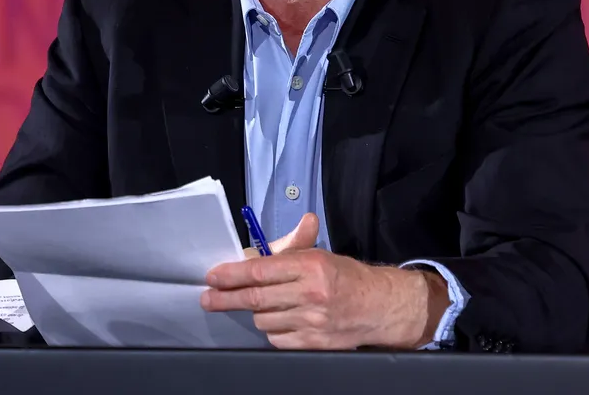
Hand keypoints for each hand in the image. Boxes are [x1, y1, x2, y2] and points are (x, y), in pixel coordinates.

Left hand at [203, 213, 444, 349]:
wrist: (380, 307)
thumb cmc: (346, 277)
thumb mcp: (320, 254)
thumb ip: (288, 248)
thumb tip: (257, 245)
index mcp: (311, 265)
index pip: (261, 270)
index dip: (232, 274)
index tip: (213, 277)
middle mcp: (311, 294)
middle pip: (256, 299)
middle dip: (226, 298)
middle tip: (208, 298)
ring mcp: (312, 321)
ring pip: (263, 320)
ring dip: (255, 313)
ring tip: (258, 305)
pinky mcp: (314, 343)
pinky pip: (277, 339)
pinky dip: (272, 330)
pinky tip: (277, 321)